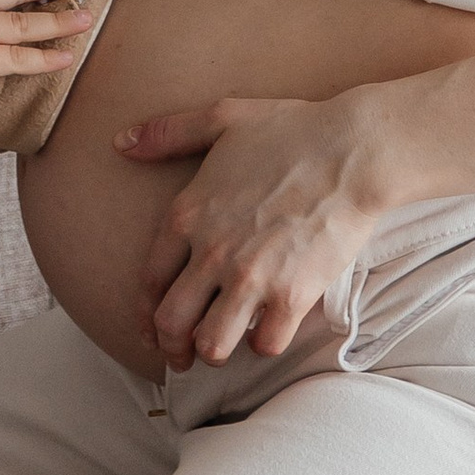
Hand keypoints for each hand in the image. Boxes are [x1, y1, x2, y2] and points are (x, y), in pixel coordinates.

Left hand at [117, 88, 391, 367]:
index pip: (149, 281)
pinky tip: (268, 330)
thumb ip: (167, 132)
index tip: (153, 327)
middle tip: (182, 355)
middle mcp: (210, 252)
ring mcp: (250, 277)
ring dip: (214, 351)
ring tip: (223, 347)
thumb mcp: (220, 118)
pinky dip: (264, 344)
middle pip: (171, 322)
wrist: (354, 151)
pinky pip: (265, 345)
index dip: (146, 312)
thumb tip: (121, 142)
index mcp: (187, 214)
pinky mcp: (292, 295)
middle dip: (172, 346)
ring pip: (212, 344)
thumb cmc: (291, 130)